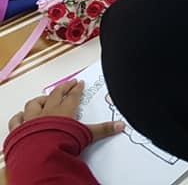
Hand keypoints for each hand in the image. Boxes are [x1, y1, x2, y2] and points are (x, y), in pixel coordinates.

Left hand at [8, 80, 123, 141]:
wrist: (42, 152)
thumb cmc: (64, 141)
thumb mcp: (87, 135)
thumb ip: (103, 129)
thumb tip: (121, 125)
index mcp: (65, 110)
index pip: (72, 96)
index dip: (77, 89)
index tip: (79, 83)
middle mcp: (48, 111)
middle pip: (55, 95)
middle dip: (62, 88)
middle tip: (68, 84)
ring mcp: (32, 119)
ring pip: (34, 104)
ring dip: (39, 100)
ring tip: (43, 98)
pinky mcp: (19, 129)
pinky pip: (17, 120)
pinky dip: (19, 117)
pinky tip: (21, 115)